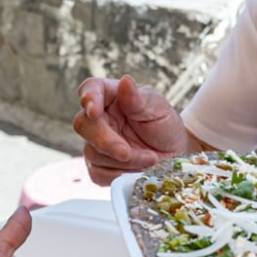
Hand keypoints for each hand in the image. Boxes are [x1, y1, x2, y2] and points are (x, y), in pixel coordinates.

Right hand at [75, 75, 189, 184]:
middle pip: (84, 125)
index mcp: (111, 96)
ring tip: (150, 159)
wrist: (173, 154)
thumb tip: (126, 81)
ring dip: (123, 161)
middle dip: (106, 142)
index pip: (91, 88)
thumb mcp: (158, 108)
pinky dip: (118, 175)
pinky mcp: (98, 165)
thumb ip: (138, 98)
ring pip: (92, 153)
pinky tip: (137, 170)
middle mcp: (99, 117)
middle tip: (127, 152)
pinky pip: (98, 173)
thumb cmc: (164, 125)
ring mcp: (95, 142)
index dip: (89, 98)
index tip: (94, 111)